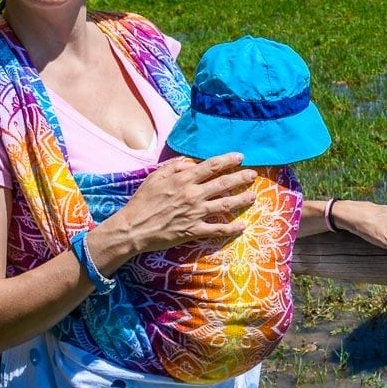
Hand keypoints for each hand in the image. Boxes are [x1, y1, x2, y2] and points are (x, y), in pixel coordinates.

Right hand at [95, 153, 257, 260]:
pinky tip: (242, 226)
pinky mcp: (193, 230)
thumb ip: (174, 166)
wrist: (133, 228)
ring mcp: (195, 213)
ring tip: (253, 196)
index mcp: (183, 179)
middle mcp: (193, 194)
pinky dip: (231, 228)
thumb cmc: (142, 201)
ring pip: (225, 205)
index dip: (228, 160)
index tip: (241, 157)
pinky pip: (217, 229)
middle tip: (253, 175)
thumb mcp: (155, 176)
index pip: (211, 166)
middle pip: (224, 183)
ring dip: (242, 200)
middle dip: (241, 178)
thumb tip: (191, 162)